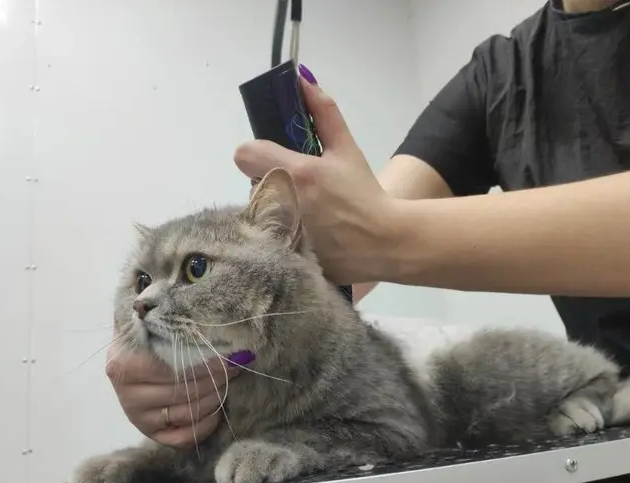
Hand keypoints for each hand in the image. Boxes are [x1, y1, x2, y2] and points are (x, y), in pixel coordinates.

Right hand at [105, 342, 251, 447]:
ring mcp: (138, 418)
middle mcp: (127, 395)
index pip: (173, 370)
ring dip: (214, 398)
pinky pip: (182, 439)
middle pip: (183, 392)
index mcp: (124, 365)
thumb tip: (221, 338)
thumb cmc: (150, 335)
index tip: (228, 357)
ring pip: (186, 414)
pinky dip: (204, 426)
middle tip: (233, 368)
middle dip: (215, 379)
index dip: (206, 364)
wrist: (134, 353)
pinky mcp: (150, 433)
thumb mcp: (157, 325)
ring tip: (227, 383)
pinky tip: (216, 411)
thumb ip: (178, 328)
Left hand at [233, 65, 400, 285]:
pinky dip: (283, 236)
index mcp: (295, 172)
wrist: (385, 243)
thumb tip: (303, 80)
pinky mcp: (283, 256)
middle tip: (302, 190)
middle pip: (253, 184)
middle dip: (272, 183)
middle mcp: (282, 202)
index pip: (244, 154)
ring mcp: (281, 234)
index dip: (256, 154)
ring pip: (259, 212)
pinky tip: (308, 237)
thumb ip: (324, 112)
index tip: (274, 159)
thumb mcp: (347, 149)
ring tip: (308, 215)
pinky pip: (269, 238)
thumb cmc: (365, 194)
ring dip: (276, 209)